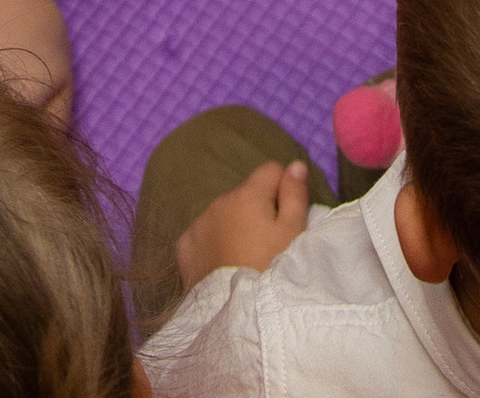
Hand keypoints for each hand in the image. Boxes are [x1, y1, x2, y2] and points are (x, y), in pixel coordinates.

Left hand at [176, 160, 315, 287]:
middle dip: (257, 212)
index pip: (271, 171)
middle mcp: (218, 202)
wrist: (234, 315)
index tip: (285, 220)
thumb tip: (295, 165)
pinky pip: (202, 235)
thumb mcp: (293, 233)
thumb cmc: (270, 270)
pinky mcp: (184, 247)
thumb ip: (295, 194)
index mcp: (247, 194)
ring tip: (244, 260)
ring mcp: (198, 224)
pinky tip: (220, 266)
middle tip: (266, 247)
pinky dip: (212, 244)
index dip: (283, 192)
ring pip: (224, 215)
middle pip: (246, 195)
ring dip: (234, 227)